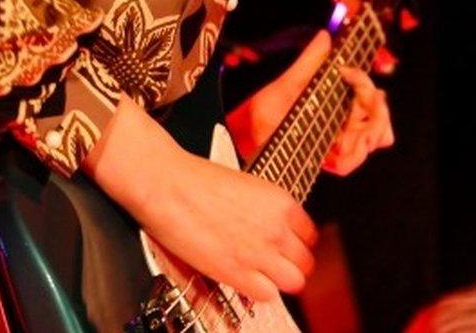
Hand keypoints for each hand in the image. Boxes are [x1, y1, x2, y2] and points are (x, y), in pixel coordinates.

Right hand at [83, 93, 317, 301]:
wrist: (166, 185)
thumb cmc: (194, 180)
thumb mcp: (244, 185)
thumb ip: (264, 209)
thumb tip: (268, 226)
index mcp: (281, 202)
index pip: (309, 236)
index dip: (295, 242)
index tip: (284, 246)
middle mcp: (277, 229)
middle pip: (305, 262)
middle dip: (290, 263)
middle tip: (272, 262)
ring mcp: (260, 253)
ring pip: (293, 282)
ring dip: (278, 279)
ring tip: (259, 273)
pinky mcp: (237, 272)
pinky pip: (267, 295)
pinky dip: (258, 291)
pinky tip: (243, 279)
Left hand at [227, 30, 394, 174]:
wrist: (248, 128)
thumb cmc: (270, 104)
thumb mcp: (290, 80)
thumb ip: (311, 60)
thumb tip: (325, 36)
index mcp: (341, 103)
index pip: (375, 101)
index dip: (369, 88)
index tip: (349, 72)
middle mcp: (344, 124)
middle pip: (380, 125)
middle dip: (376, 113)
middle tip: (359, 102)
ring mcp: (336, 143)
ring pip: (369, 144)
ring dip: (363, 134)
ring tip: (345, 128)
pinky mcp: (323, 159)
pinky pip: (345, 164)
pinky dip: (346, 156)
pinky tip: (336, 145)